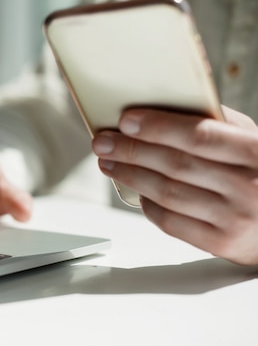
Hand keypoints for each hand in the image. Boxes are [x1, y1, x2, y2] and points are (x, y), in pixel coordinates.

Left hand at [92, 105, 257, 264]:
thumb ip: (218, 122)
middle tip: (102, 142)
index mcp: (257, 153)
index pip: (199, 136)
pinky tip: (134, 190)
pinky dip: (147, 204)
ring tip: (108, 163)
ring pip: (168, 193)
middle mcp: (248, 187)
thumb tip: (167, 102)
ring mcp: (234, 218)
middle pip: (175, 165)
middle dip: (132, 151)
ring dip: (130, 176)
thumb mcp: (254, 142)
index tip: (126, 120)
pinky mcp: (221, 244)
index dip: (158, 127)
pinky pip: (171, 222)